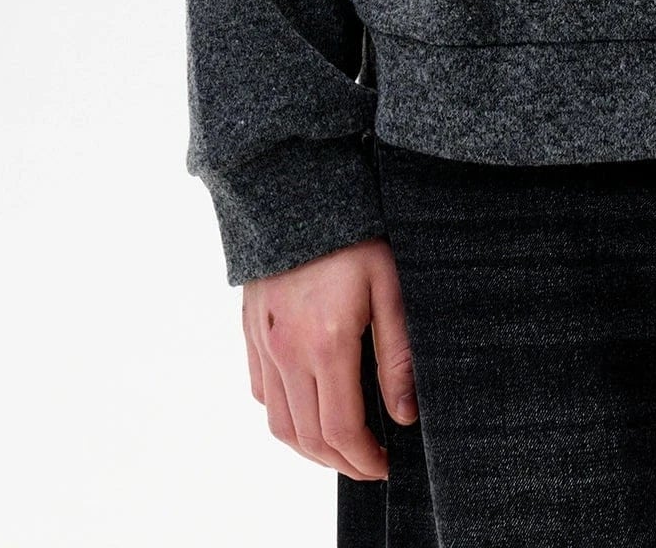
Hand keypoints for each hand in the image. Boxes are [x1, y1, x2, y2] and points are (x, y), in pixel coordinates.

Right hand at [242, 235, 418, 478]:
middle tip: (370, 463)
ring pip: (279, 423)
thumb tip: (404, 415)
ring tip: (343, 445)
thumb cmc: (355, 234)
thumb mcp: (391, 288)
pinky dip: (284, 416)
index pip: (340, 431)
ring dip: (310, 447)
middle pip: (308, 438)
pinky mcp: (250, 331)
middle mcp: (286, 351)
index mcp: (325, 343)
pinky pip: (261, 393)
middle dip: (341, 462)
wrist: (298, 189)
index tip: (385, 465)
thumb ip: (398, 356)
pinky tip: (309, 408)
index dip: (364, 460)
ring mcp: (263, 343)